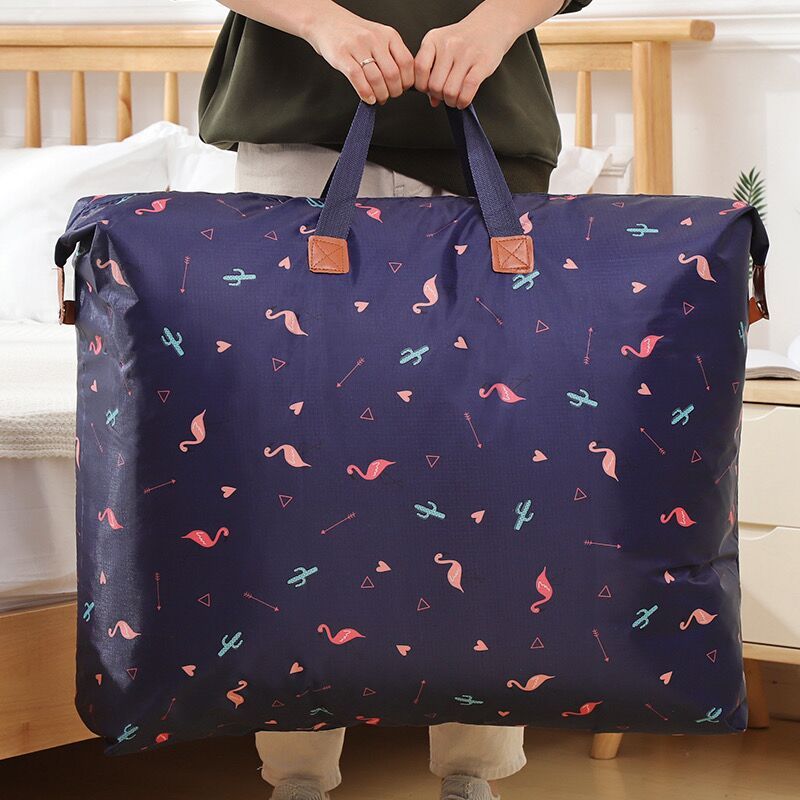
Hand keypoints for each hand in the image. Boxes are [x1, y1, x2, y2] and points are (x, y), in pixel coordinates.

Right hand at [305, 6, 414, 103]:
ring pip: (376, 79)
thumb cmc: (354, 34)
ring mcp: (357, 46)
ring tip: (378, 98)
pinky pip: (358, 79)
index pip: (406, 62)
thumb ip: (392, 55)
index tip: (402, 88)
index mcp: (388, 35)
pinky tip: (368, 98)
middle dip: (394, 92)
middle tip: (389, 95)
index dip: (407, 81)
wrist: (327, 21)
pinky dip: (365, 93)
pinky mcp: (342, 55)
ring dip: (380, 95)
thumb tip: (403, 81)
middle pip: (392, 74)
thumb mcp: (379, 38)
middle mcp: (374, 39)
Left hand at [414, 0, 562, 108]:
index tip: (429, 90)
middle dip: (439, 96)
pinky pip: (467, 90)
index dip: (423, 86)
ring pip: (450, 91)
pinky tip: (463, 101)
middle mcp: (448, 45)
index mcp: (433, 39)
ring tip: (455, 99)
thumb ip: (433, 72)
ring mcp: (466, 53)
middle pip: (435, 85)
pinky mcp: (482, 63)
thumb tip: (432, 100)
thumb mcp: (442, 49)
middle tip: (445, 95)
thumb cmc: (464, 40)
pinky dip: (463, 102)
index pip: (419, 69)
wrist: (491, 25)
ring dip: (451, 101)